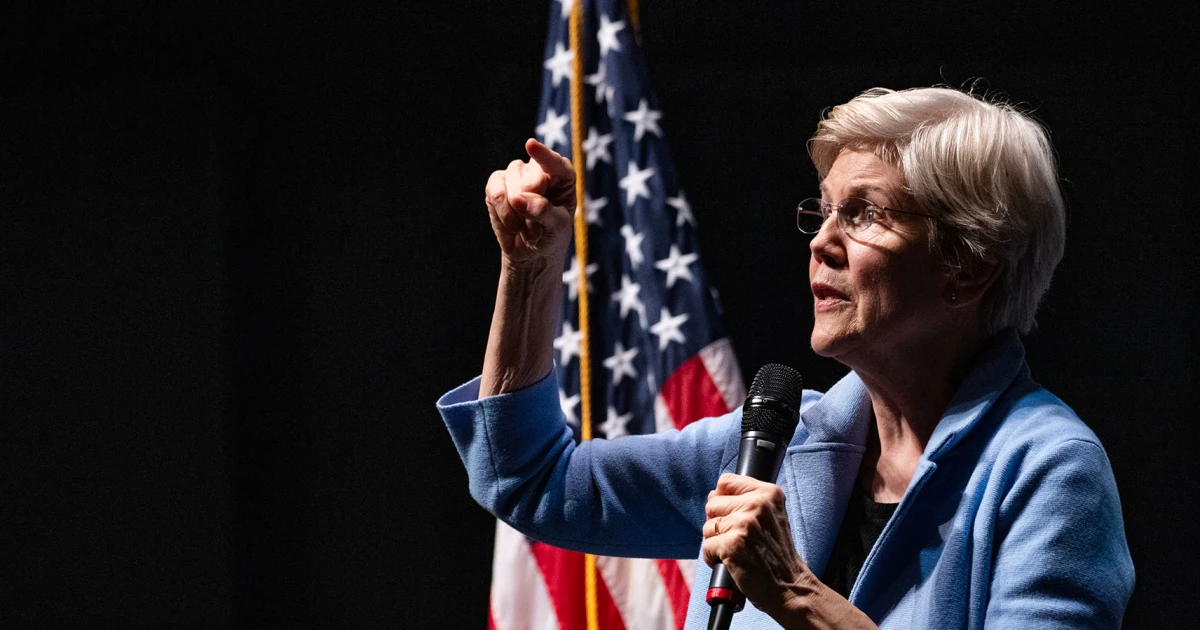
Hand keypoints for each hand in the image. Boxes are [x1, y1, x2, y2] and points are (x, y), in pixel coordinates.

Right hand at [485, 138, 575, 266]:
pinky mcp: (496, 184)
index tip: (530, 145)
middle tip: (539, 224)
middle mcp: (538, 169)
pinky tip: (512, 224)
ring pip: (511, 185)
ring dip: (518, 213)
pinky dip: (503, 212)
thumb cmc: (551, 235)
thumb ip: (543, 211)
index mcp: (562, 174)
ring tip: (526, 225)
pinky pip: (495, 192)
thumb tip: (517, 198)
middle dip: (532, 205)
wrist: (531, 251)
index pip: (554, 162)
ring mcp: (516, 173)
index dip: (543, 155)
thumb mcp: (557, 228)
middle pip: (531, 179)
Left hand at [702, 474, 816, 619]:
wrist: (790, 586)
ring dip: (716, 542)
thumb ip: (747, 500)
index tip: (734, 515)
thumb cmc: (777, 553)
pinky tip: (731, 563)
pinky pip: (706, 547)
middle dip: (718, 523)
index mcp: (768, 493)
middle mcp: (758, 504)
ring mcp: (745, 524)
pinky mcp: (732, 544)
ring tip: (737, 551)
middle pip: (712, 503)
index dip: (723, 500)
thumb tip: (712, 495)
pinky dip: (713, 558)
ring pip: (707, 526)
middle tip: (739, 538)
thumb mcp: (771, 515)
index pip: (725, 481)